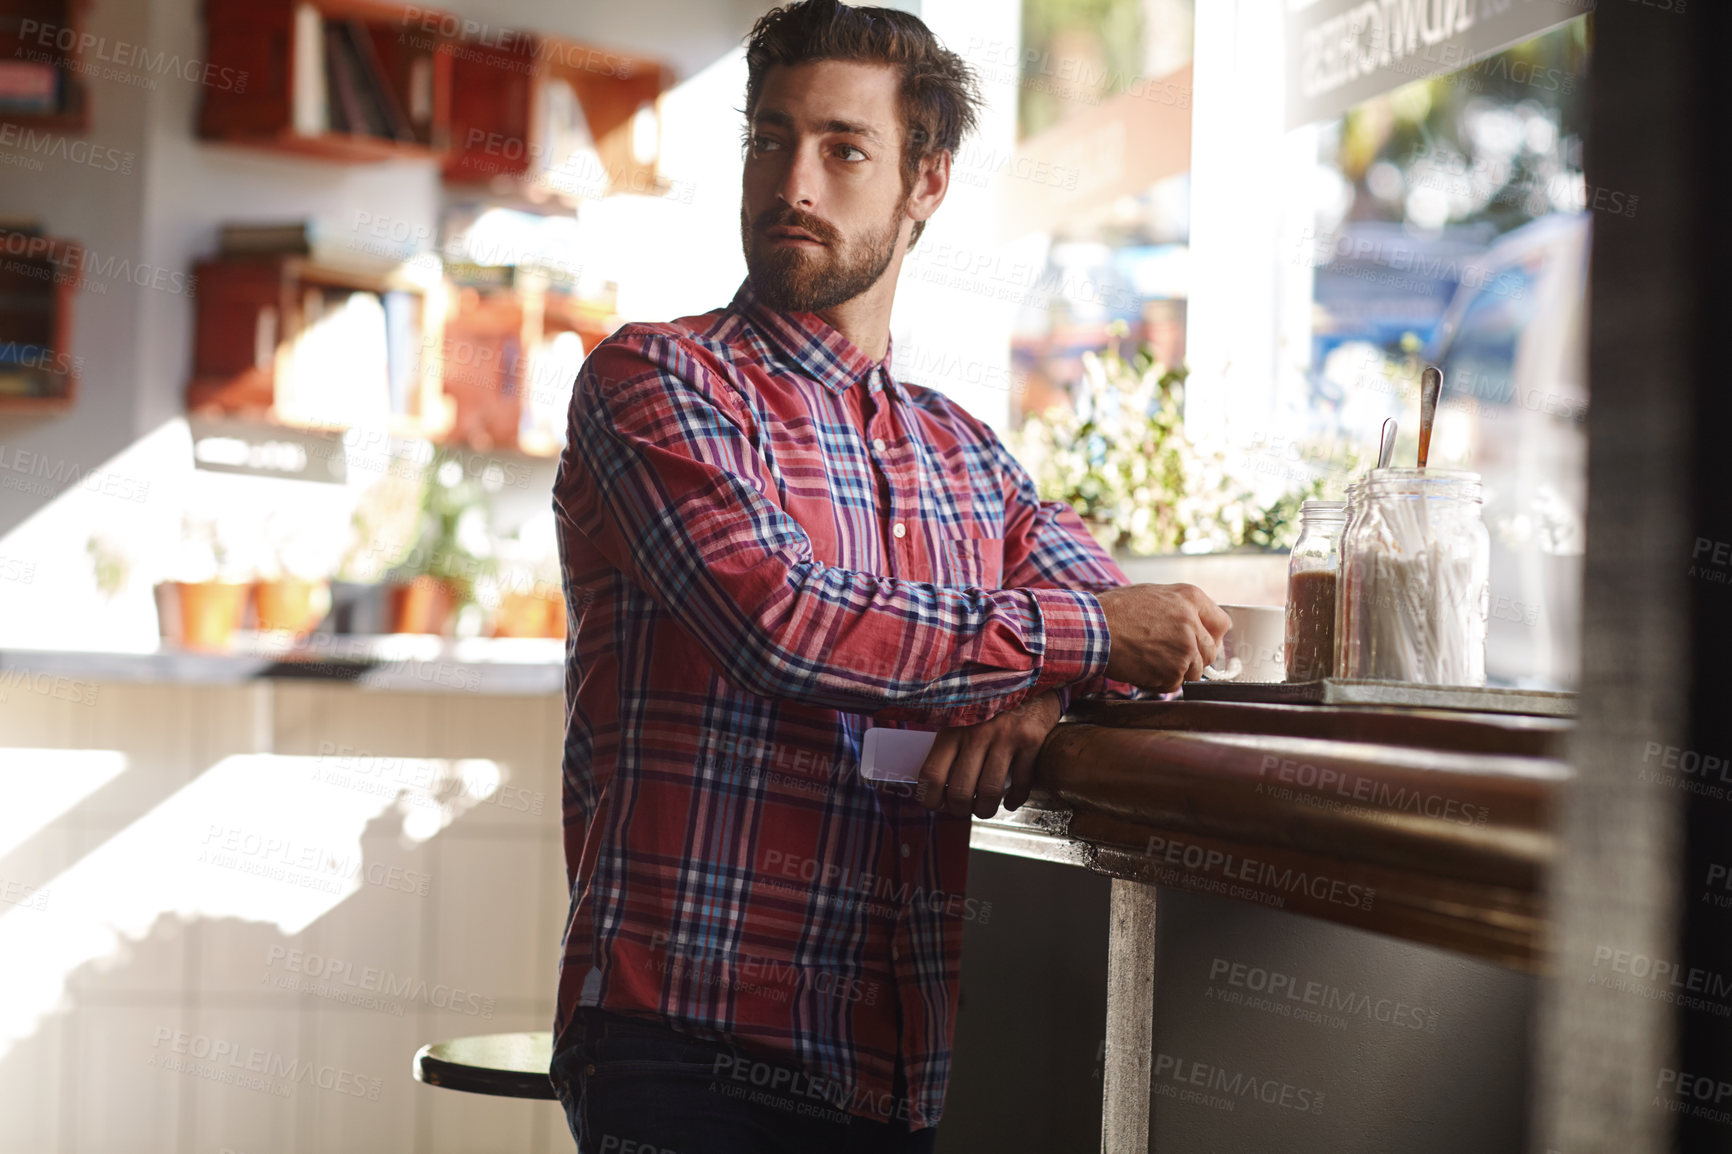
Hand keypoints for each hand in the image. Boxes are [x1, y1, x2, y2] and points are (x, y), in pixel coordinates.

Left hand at [914, 690, 1063, 819]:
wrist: (1029, 682)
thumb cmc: (989, 709)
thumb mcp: (961, 721)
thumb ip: (948, 748)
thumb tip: (934, 788)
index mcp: (951, 730)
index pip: (931, 775)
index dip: (932, 799)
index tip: (938, 804)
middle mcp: (975, 733)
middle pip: (959, 790)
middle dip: (960, 809)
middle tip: (964, 809)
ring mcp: (1003, 737)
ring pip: (989, 792)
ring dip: (986, 809)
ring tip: (985, 808)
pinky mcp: (1030, 740)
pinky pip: (1020, 784)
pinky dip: (1014, 799)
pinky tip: (1010, 799)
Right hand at [1095, 584, 1231, 693]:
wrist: (1094, 629)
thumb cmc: (1115, 611)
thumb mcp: (1154, 595)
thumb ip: (1180, 609)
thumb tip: (1196, 626)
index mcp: (1190, 597)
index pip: (1222, 624)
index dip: (1212, 636)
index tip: (1200, 643)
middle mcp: (1193, 622)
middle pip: (1211, 652)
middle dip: (1193, 659)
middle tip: (1169, 657)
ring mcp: (1185, 648)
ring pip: (1194, 672)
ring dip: (1175, 672)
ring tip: (1150, 661)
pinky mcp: (1173, 670)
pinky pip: (1174, 684)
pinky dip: (1159, 682)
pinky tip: (1142, 668)